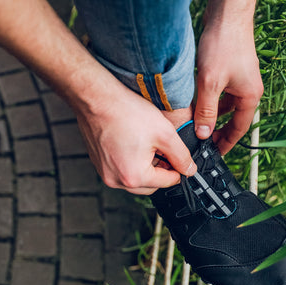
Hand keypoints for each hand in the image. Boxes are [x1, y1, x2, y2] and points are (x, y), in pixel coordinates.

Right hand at [75, 84, 196, 194]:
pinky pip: (120, 170)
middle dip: (160, 170)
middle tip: (162, 149)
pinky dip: (129, 161)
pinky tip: (131, 142)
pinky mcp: (98, 164)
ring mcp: (104, 173)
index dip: (177, 167)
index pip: (167, 182)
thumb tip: (189, 169)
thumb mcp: (164, 133)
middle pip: (150, 185)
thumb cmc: (125, 112)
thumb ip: (181, 155)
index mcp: (134, 177)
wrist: (97, 99)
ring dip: (145, 167)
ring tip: (146, 143)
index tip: (177, 155)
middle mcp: (116, 180)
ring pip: (135, 178)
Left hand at [195, 6, 263, 154]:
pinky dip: (210, 102)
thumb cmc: (223, 46)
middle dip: (217, 132)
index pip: (239, 129)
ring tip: (196, 126)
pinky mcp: (231, 72)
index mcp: (250, 97)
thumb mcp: (210, 83)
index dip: (226, 143)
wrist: (226, 16)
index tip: (214, 154)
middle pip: (233, 119)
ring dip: (212, 116)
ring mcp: (240, 80)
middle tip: (202, 143)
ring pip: (225, 107)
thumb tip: (203, 134)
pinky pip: (221, 94)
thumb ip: (206, 111)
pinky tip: (196, 104)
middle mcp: (248, 90)